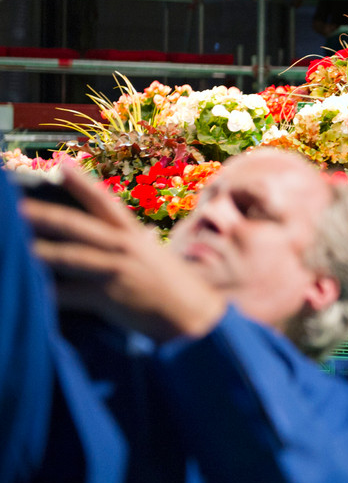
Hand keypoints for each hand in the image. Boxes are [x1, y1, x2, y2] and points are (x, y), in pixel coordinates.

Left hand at [20, 165, 226, 341]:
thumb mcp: (159, 257)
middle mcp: (124, 247)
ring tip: (13, 247)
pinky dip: (49, 293)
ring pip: (69, 257)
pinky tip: (29, 291)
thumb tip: (142, 235)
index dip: (83, 184)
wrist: (194, 315)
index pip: (105, 203)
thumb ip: (142, 244)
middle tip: (15, 207)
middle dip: (44, 215)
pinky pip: (70, 294)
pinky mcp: (109, 296)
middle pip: (76, 226)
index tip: (60, 167)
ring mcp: (116, 270)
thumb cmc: (177, 287)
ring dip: (38, 252)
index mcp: (134, 235)